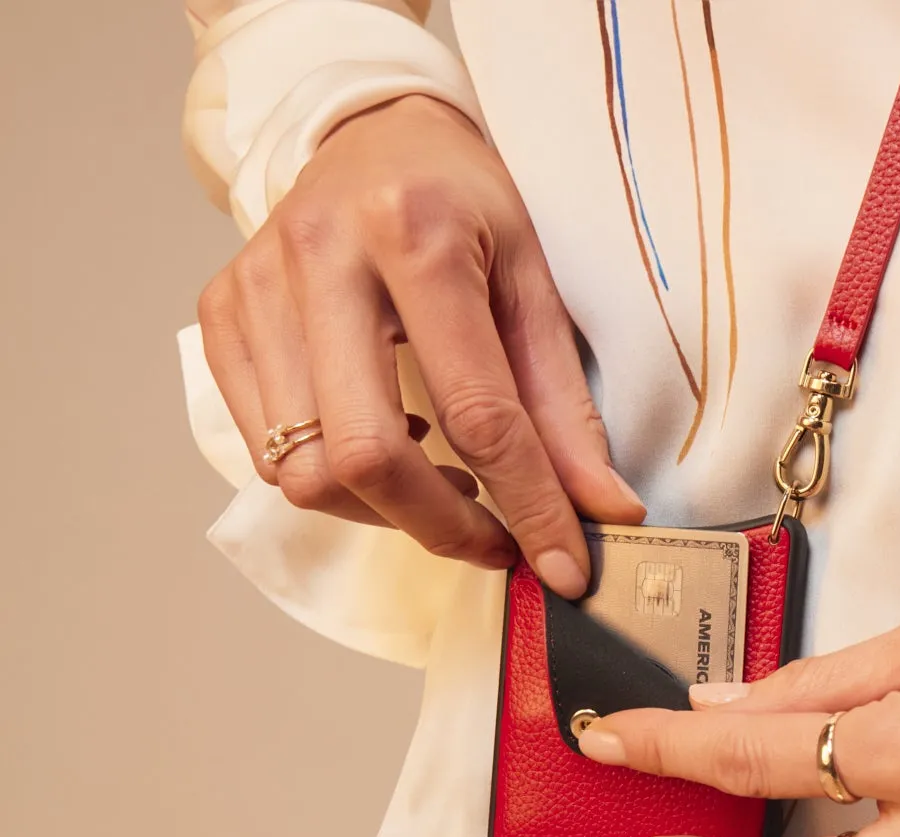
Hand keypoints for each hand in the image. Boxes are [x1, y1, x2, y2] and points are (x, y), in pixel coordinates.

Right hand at [196, 95, 643, 590]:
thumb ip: (565, 408)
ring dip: (387, 510)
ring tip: (443, 478)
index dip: (527, 507)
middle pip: (366, 458)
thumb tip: (605, 511)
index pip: (476, 414)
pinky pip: (267, 452)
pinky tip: (386, 438)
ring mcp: (256, 288)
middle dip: (442, 528)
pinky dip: (336, 477)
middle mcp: (321, 258)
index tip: (562, 568)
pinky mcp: (221, 316)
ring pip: (307, 472)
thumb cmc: (461, 204)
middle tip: (497, 541)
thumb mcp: (534, 284)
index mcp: (415, 235)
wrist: (371, 132)